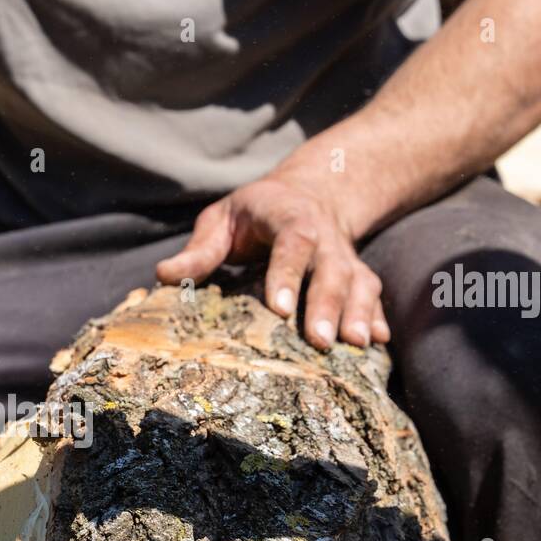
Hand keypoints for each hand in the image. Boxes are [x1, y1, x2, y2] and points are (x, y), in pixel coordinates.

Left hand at [155, 175, 390, 349]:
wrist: (309, 194)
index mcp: (288, 218)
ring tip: (355, 345)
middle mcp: (323, 237)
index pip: (293, 244)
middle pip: (331, 270)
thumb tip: (163, 274)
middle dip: (327, 305)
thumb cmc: (253, 214)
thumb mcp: (221, 220)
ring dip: (358, 313)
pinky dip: (378, 317)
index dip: (288, 275)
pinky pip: (373, 295)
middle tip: (319, 341)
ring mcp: (345, 257)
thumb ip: (199, 249)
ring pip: (358, 283)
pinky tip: (378, 344)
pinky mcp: (358, 275)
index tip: (280, 309)